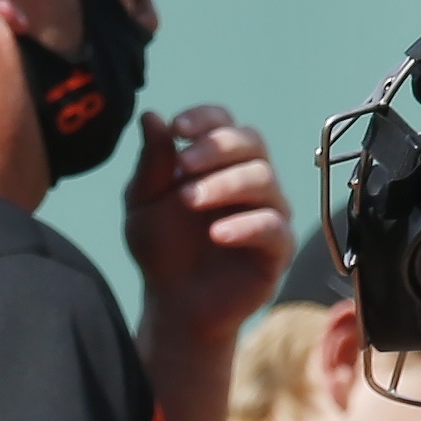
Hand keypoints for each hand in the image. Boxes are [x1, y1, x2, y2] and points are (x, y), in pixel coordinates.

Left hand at [122, 105, 290, 344]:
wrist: (174, 304)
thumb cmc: (162, 248)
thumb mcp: (143, 205)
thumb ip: (151, 164)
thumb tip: (150, 116)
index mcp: (218, 162)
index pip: (224, 122)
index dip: (206, 119)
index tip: (178, 128)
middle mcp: (249, 180)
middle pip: (252, 142)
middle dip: (217, 148)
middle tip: (184, 166)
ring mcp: (268, 212)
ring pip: (264, 180)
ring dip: (225, 185)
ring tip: (188, 201)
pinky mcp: (277, 248)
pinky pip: (274, 227)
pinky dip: (247, 226)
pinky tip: (217, 234)